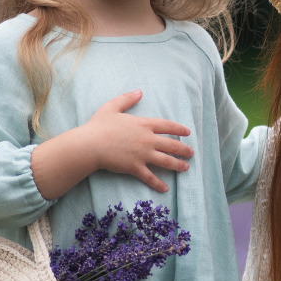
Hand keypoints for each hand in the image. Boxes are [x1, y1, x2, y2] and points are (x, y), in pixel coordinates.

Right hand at [31, 90, 192, 197]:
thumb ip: (127, 98)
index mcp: (144, 124)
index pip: (168, 126)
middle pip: (172, 145)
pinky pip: (150, 177)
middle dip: (184, 149)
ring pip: (166, 161)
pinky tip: (165, 188)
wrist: (90, 144)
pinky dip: (158, 184)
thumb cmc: (99, 125)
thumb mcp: (112, 107)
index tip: (188, 133)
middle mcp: (147, 140)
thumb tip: (139, 91)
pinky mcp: (135, 168)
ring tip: (186, 167)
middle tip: (191, 153)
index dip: (179, 129)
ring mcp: (143, 155)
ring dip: (178, 165)